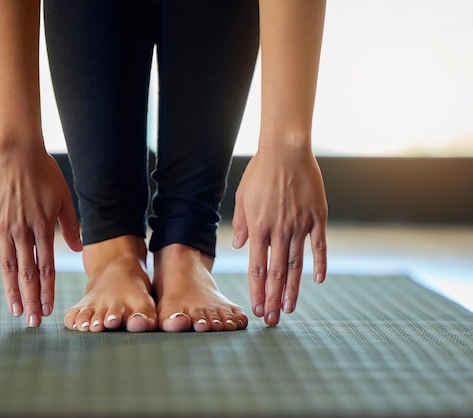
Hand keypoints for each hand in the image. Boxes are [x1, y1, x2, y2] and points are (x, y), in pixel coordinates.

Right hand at [0, 146, 81, 326]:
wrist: (16, 149)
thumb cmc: (44, 172)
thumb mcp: (64, 197)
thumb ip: (71, 225)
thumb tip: (77, 250)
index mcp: (44, 228)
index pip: (47, 268)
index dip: (47, 291)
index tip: (49, 310)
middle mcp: (23, 231)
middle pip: (27, 273)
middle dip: (31, 300)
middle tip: (33, 322)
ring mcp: (1, 226)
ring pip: (7, 266)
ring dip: (11, 290)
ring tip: (15, 311)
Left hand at [232, 146, 326, 326]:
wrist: (285, 151)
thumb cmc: (260, 173)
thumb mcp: (242, 198)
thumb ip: (242, 225)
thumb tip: (241, 248)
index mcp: (258, 228)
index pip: (256, 269)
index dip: (257, 291)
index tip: (256, 308)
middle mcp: (279, 231)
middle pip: (275, 273)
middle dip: (272, 299)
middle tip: (272, 320)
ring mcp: (299, 226)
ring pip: (296, 265)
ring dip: (292, 289)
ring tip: (290, 308)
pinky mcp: (316, 217)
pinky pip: (319, 246)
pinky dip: (319, 264)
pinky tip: (318, 281)